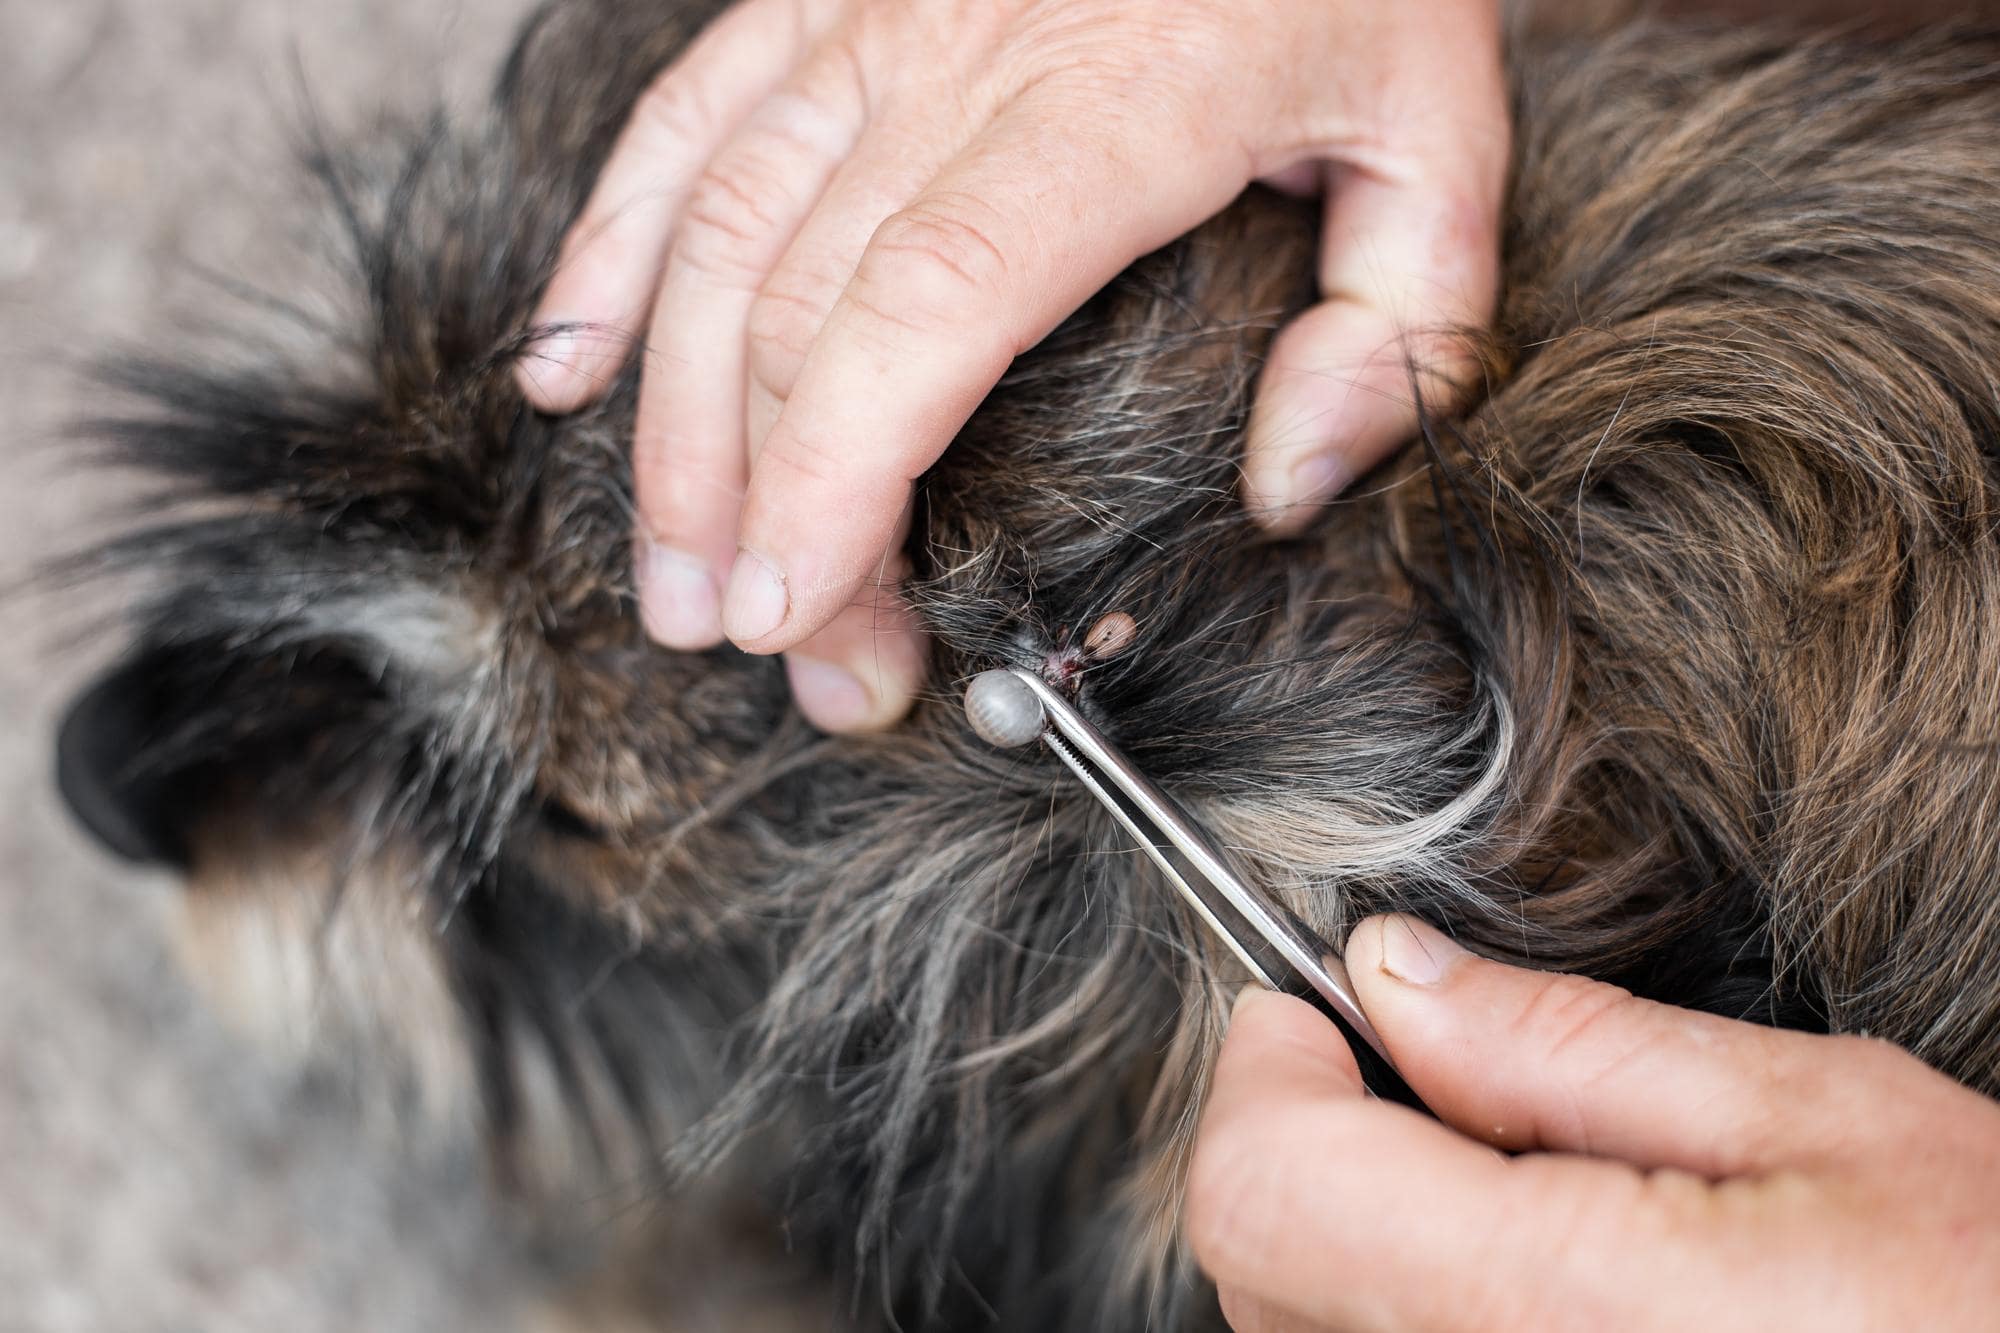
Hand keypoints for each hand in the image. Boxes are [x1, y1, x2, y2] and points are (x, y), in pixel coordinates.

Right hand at [516, 0, 1507, 731]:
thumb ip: (1398, 324)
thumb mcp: (1439, 129)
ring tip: (675, 581)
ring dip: (672, 426)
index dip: (837, 474)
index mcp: (1113, 105)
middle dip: (762, 509)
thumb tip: (1285, 489)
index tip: (802, 614)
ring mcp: (866, 17)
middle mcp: (955, 53)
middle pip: (802, 309)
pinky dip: (608, 250)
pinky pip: (679, 121)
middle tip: (780, 654)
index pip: (924, 309)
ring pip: (714, 232)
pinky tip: (567, 371)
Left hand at [1186, 916, 1999, 1330]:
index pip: (1264, 1188)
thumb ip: (1568, 1045)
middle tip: (1432, 1080)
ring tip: (1512, 1188)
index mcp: (1561, 1313)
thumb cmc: (1993, 1294)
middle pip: (1257, 1269)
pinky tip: (1527, 1277)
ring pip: (1298, 1332)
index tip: (1320, 1005)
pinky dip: (1395, 1308)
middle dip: (1306, 1140)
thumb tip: (1388, 969)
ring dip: (1347, 1229)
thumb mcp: (1820, 1119)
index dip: (1269, 1069)